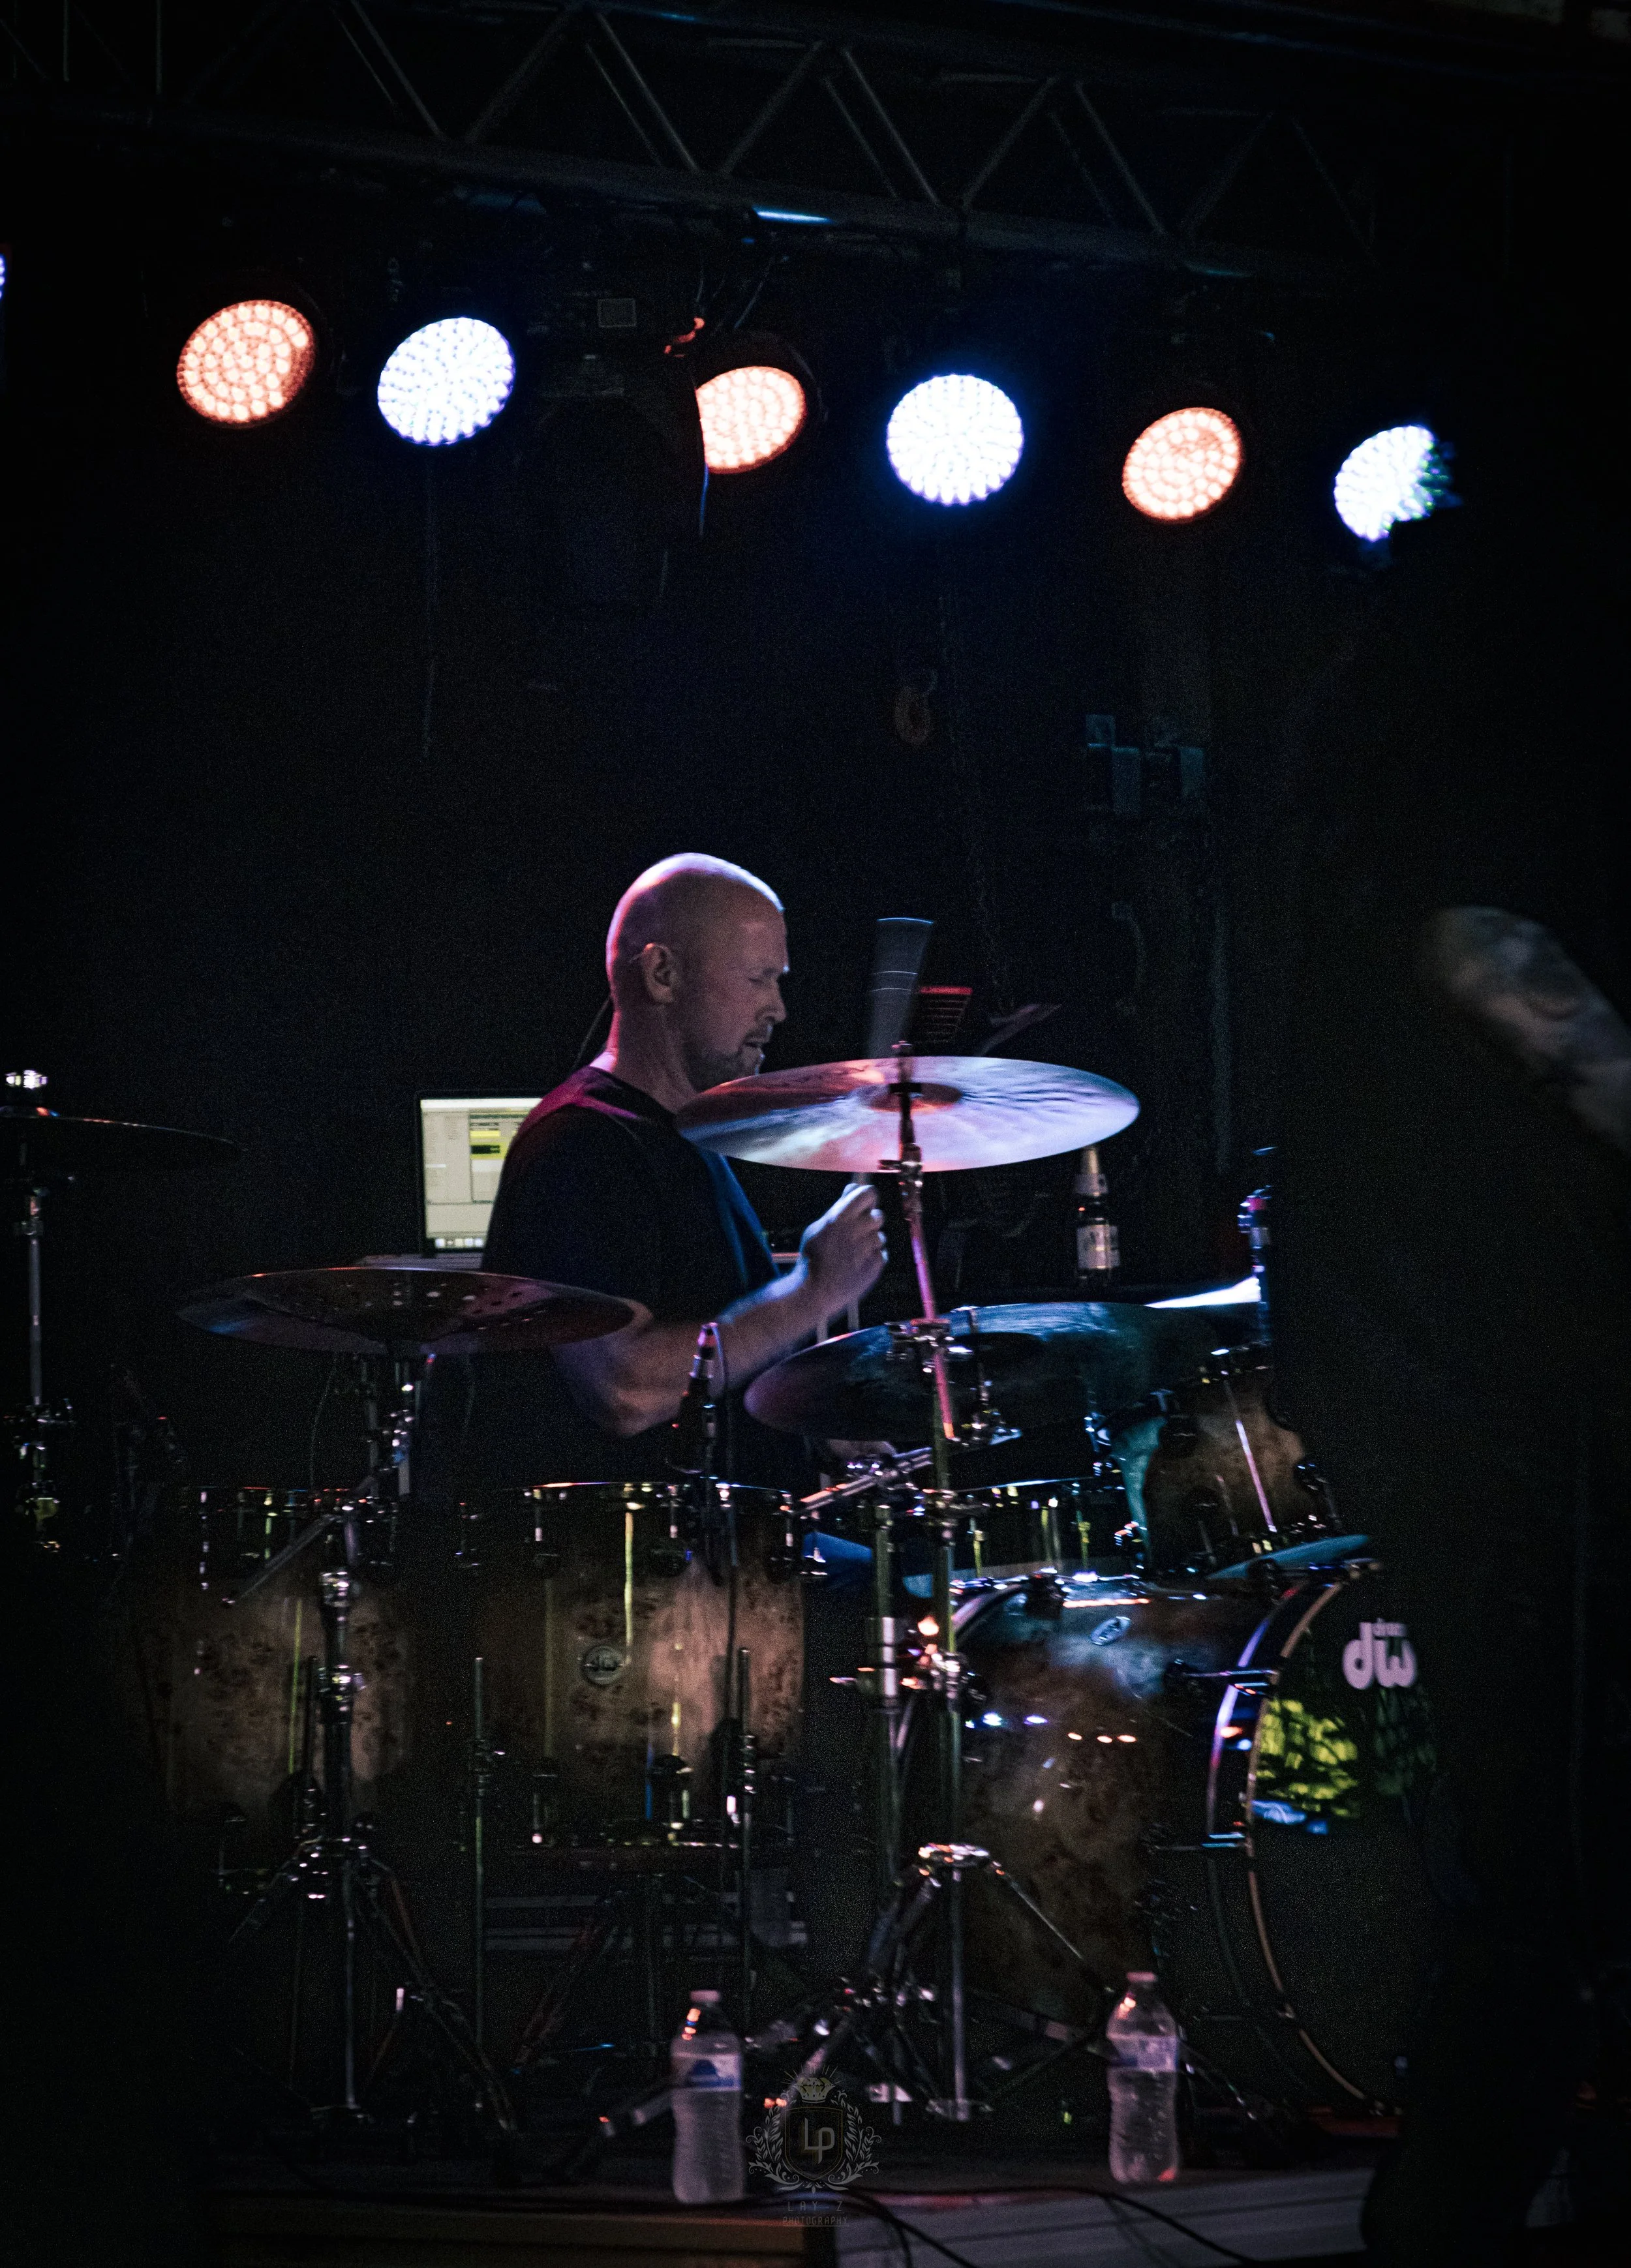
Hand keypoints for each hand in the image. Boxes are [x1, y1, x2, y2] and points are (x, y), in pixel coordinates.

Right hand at [799, 1183, 886, 1315]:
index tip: (864, 1203)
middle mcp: (856, 1230)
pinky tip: (856, 1264)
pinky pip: (881, 1254)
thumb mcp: (818, 1228)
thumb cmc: (813, 1258)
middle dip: (869, 1222)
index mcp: (840, 1217)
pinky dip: (872, 1258)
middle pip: (878, 1215)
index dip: (867, 1197)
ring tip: (852, 1253)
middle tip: (856, 1232)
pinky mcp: (876, 1265)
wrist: (814, 1291)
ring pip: (880, 1236)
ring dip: (870, 1242)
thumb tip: (853, 1188)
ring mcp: (868, 1248)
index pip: (868, 1193)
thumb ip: (839, 1207)